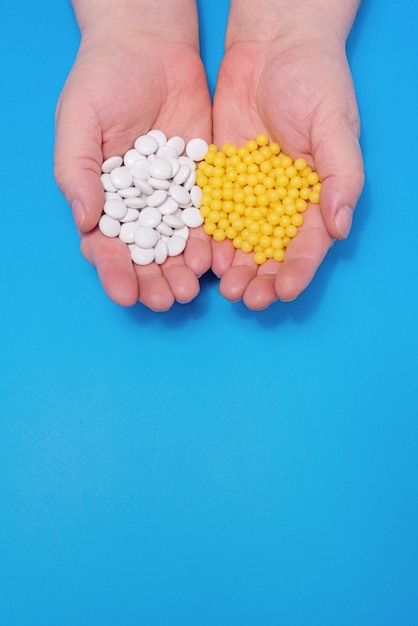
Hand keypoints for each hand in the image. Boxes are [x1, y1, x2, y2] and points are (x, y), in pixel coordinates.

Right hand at [54, 7, 211, 309]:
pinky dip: (209, 241)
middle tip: (164, 301)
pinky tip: (213, 261)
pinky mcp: (203, 183)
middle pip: (146, 254)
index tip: (124, 293)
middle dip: (154, 280)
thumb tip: (85, 221)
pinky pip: (207, 217)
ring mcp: (173, 197)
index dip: (114, 271)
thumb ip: (77, 173)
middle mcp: (140, 205)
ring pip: (178, 244)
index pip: (107, 245)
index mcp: (104, 199)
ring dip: (182, 271)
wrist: (150, 47)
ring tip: (189, 292)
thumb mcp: (78, 122)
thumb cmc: (103, 81)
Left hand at [212, 29, 363, 308]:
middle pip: (271, 251)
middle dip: (260, 277)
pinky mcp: (220, 181)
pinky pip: (213, 215)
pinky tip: (202, 257)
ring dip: (233, 267)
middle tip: (246, 299)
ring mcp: (249, 194)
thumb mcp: (335, 125)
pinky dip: (209, 238)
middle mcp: (281, 203)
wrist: (271, 48)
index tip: (284, 291)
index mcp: (315, 197)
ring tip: (224, 289)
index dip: (298, 270)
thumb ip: (341, 175)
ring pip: (240, 241)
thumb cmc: (315, 82)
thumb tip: (341, 227)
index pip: (308, 244)